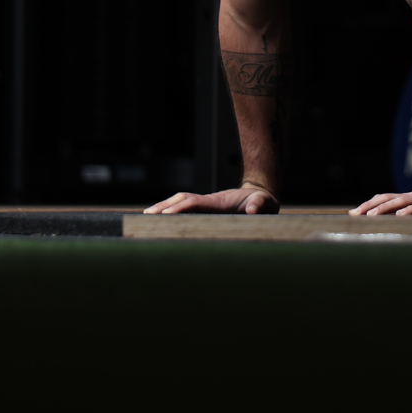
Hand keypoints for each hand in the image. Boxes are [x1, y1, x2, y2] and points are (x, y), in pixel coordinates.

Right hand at [143, 184, 278, 214]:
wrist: (261, 194)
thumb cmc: (263, 201)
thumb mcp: (265, 202)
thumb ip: (260, 204)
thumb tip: (252, 210)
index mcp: (219, 202)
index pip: (196, 203)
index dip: (181, 208)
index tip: (166, 215)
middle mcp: (209, 200)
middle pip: (182, 200)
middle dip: (165, 206)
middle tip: (146, 217)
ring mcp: (206, 203)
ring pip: (180, 201)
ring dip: (164, 207)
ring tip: (146, 217)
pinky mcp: (205, 208)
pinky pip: (184, 207)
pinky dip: (170, 209)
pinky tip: (159, 218)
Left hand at [349, 179, 411, 215]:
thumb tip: (393, 227)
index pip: (386, 199)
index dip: (370, 205)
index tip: (353, 214)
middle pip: (390, 198)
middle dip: (371, 207)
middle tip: (355, 215)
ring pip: (403, 201)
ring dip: (385, 208)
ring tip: (371, 216)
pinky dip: (411, 211)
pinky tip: (401, 216)